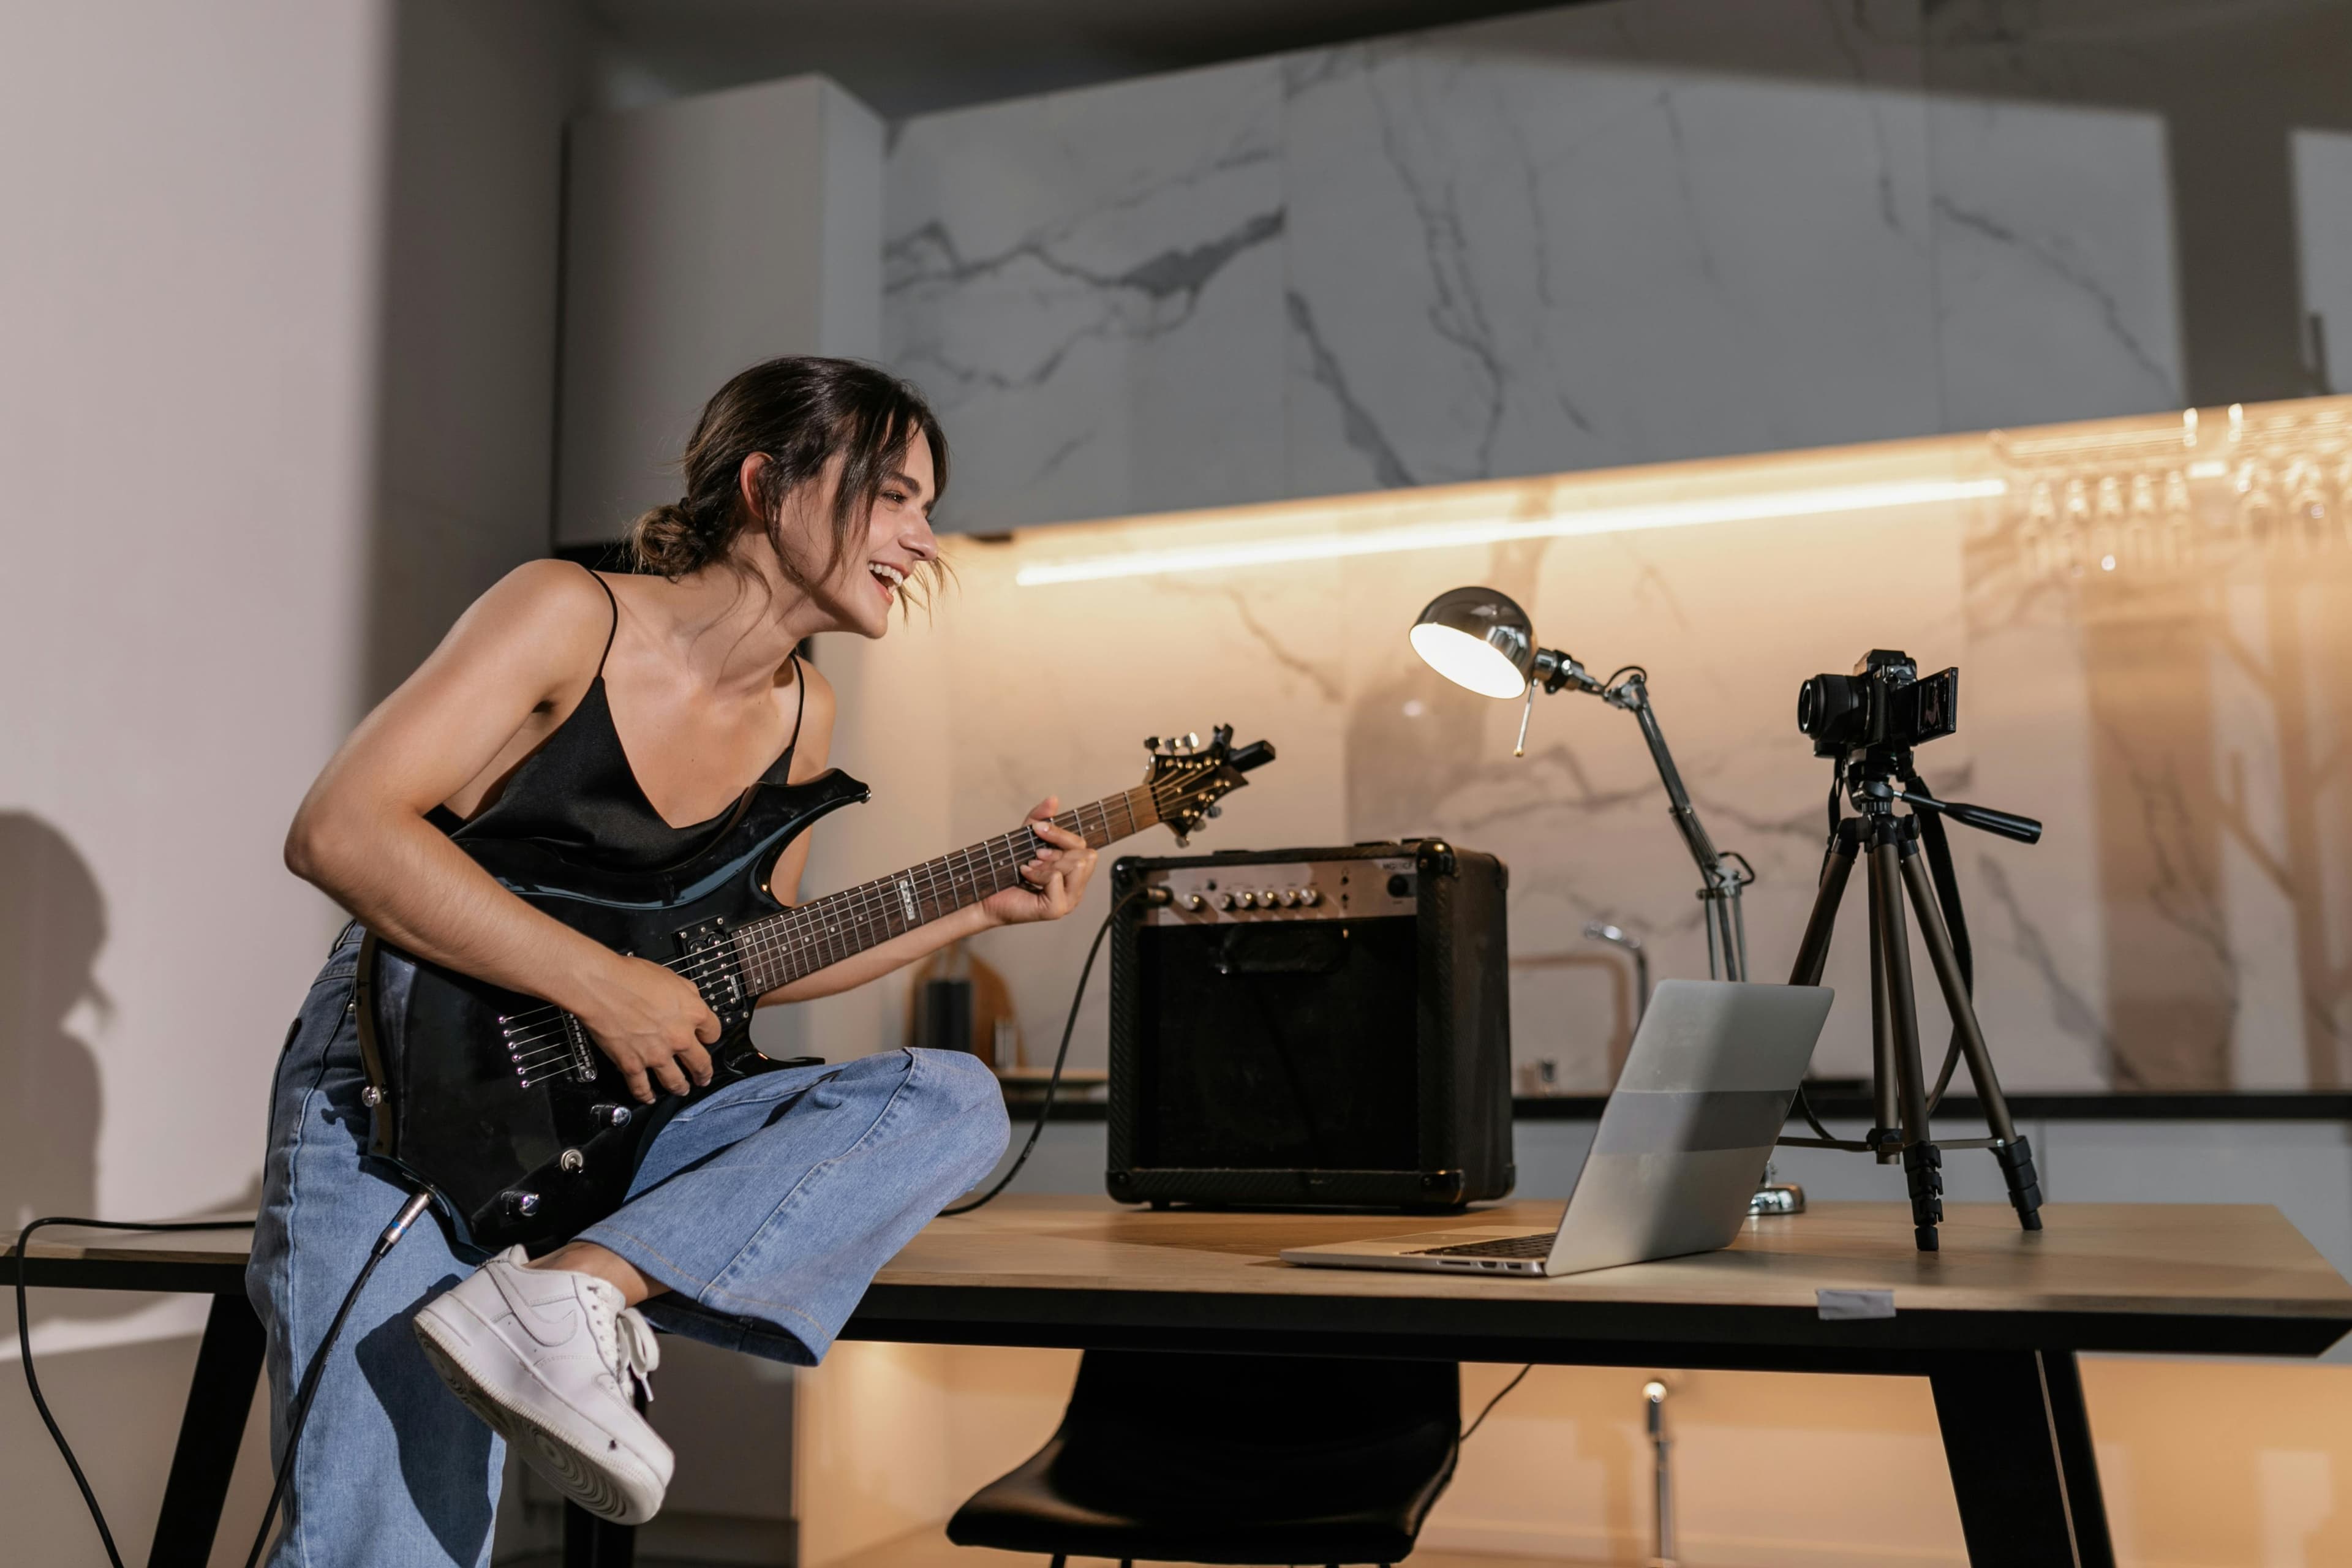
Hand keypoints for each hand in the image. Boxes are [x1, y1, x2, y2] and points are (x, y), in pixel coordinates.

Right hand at [571, 954, 719, 1102]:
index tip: (706, 1040)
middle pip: (701, 1063)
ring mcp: (657, 1055)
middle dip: (703, 1073)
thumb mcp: (672, 977)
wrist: (601, 986)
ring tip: (682, 1090)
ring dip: (680, 1088)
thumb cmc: (631, 976)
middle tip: (703, 1077)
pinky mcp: (633, 1065)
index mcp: (692, 1013)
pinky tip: (648, 1098)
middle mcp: (679, 1037)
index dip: (709, 1036)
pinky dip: (645, 1095)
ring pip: (676, 1081)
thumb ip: (687, 994)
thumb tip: (691, 1002)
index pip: (713, 1032)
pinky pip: (641, 1087)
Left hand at [980, 797, 1096, 926]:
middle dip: (1057, 851)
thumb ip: (1040, 819)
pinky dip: (1038, 874)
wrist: (985, 896)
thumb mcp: (1025, 839)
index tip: (1038, 830)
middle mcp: (1076, 888)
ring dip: (1048, 863)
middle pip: (1086, 856)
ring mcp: (1069, 901)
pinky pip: (1056, 879)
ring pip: (1076, 866)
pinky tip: (1026, 877)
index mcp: (1074, 874)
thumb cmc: (1007, 873)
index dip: (1062, 834)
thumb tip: (1053, 799)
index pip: (1084, 847)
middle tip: (1035, 857)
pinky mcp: (1056, 909)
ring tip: (1031, 868)